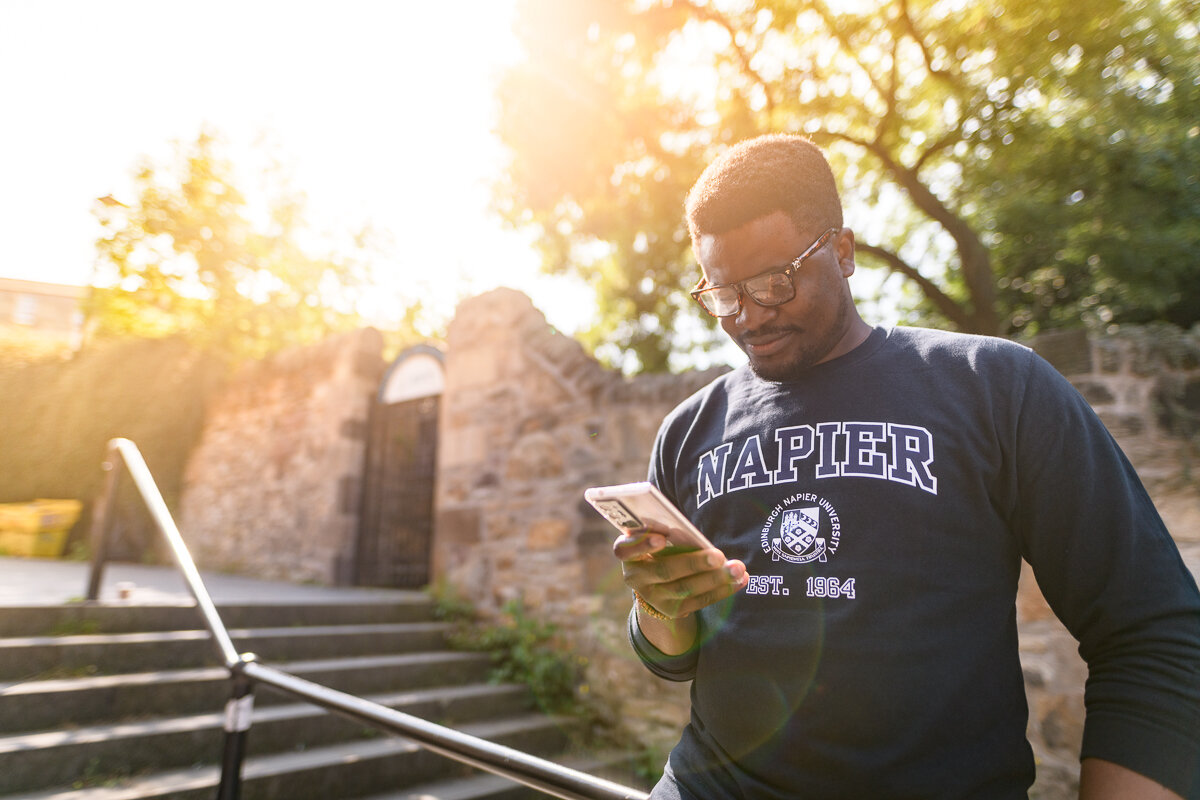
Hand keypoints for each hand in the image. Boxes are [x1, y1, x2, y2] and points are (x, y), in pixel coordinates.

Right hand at [615, 527, 748, 619]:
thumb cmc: (659, 547)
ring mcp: (654, 598)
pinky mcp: (672, 611)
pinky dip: (722, 590)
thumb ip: (664, 531)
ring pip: (686, 590)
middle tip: (719, 555)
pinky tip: (740, 579)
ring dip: (715, 579)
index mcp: (628, 554)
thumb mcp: (655, 536)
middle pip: (665, 572)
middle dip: (694, 563)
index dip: (642, 544)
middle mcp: (637, 578)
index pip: (625, 549)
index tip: (661, 538)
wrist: (655, 581)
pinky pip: (700, 601)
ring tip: (738, 567)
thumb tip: (684, 529)